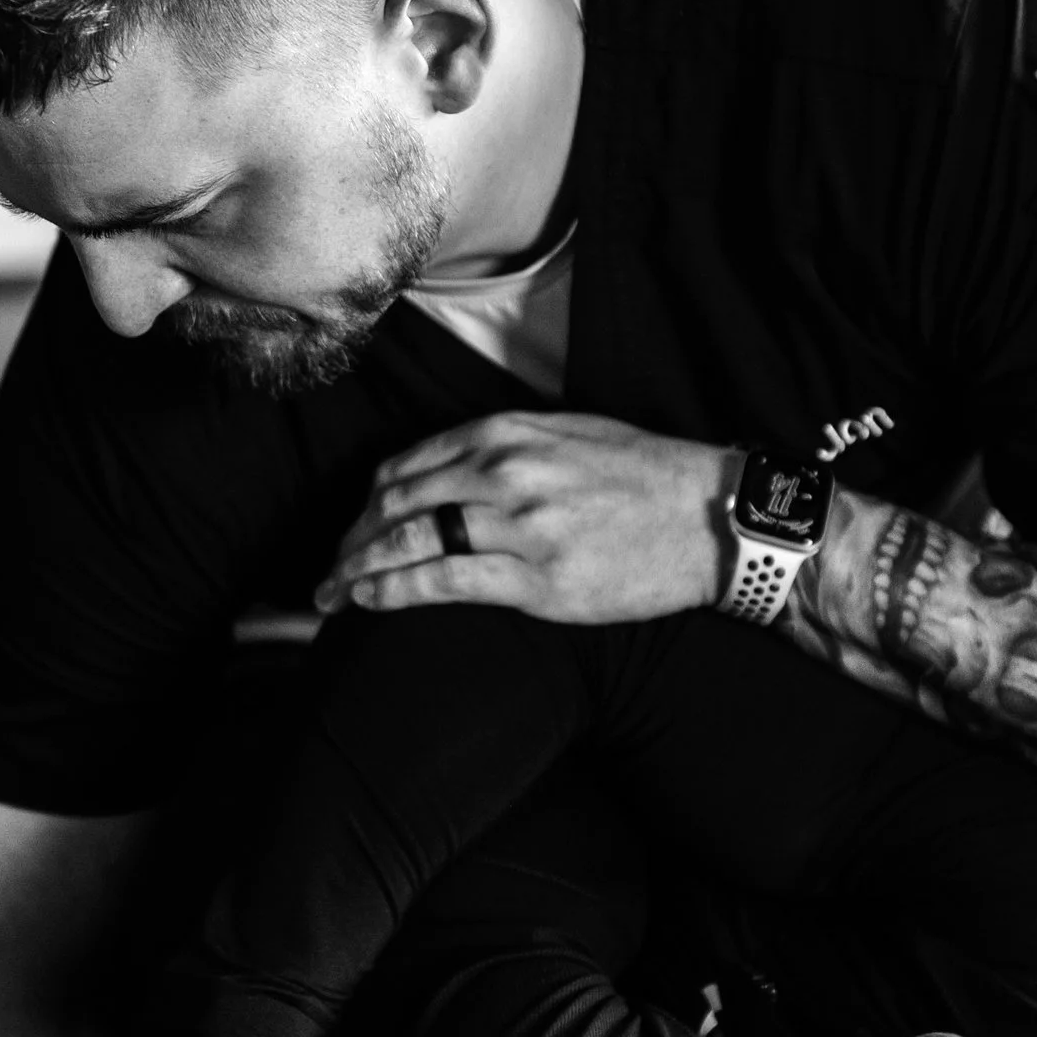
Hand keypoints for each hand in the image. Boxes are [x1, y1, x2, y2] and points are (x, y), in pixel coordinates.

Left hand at [316, 411, 729, 624]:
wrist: (708, 517)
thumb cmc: (643, 476)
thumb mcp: (566, 435)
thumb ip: (502, 449)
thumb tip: (445, 474)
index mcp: (506, 434)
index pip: (406, 466)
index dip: (366, 504)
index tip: (353, 531)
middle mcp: (503, 471)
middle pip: (394, 504)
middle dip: (349, 541)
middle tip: (328, 572)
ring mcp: (518, 525)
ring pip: (407, 542)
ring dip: (356, 571)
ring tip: (331, 597)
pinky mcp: (537, 578)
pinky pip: (442, 581)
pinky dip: (394, 592)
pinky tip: (370, 603)